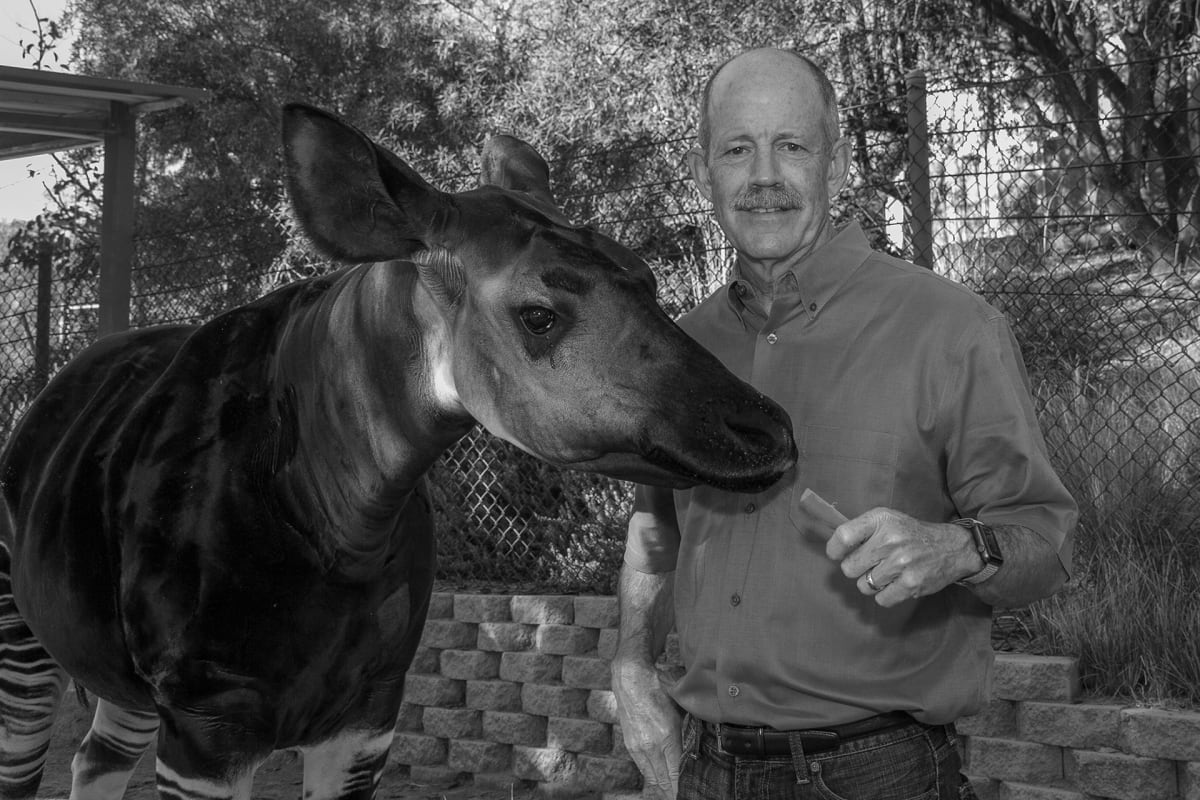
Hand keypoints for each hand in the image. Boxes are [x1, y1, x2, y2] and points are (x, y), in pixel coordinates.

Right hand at [611, 658, 682, 799]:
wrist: (630, 678)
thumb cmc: (660, 687)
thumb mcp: (682, 706)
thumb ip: (693, 726)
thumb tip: (710, 738)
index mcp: (665, 736)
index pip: (676, 774)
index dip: (684, 788)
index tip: (695, 793)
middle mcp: (649, 746)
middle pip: (664, 782)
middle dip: (675, 792)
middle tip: (687, 795)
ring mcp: (637, 747)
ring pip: (652, 778)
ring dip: (664, 787)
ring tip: (676, 793)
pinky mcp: (630, 745)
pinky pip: (643, 769)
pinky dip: (654, 777)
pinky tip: (663, 780)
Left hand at [825, 508, 981, 606]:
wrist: (951, 547)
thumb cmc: (911, 533)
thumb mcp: (887, 520)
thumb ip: (861, 530)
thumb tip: (834, 547)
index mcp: (881, 520)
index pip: (843, 536)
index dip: (834, 549)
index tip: (836, 553)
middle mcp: (890, 540)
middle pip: (849, 567)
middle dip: (856, 568)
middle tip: (870, 563)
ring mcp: (901, 563)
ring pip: (864, 585)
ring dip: (872, 582)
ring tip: (887, 572)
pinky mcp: (911, 584)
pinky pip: (881, 599)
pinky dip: (885, 594)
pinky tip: (895, 583)